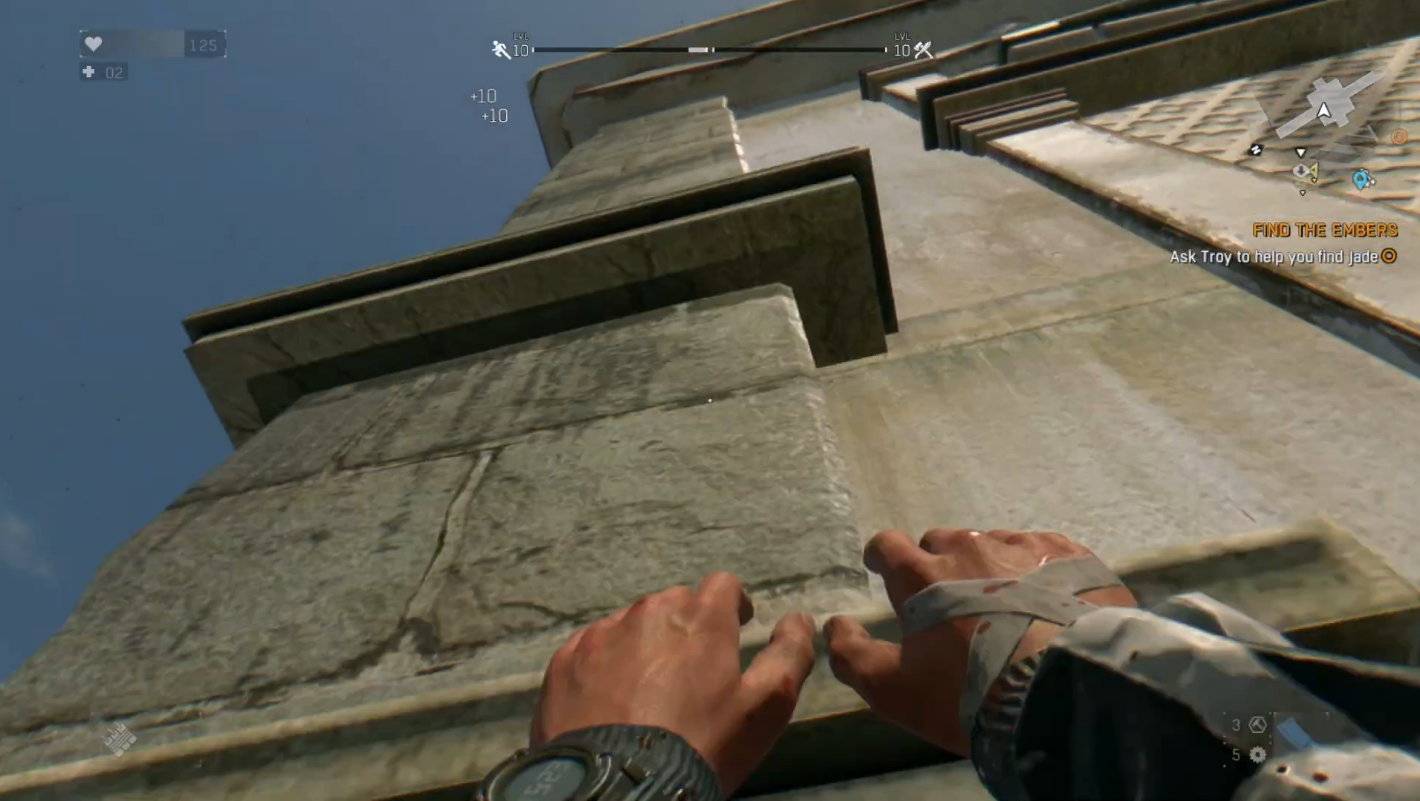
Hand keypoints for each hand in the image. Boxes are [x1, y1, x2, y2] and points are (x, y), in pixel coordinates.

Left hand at [533, 572, 816, 796]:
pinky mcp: (564, 661)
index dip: (733, 606)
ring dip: (644, 646)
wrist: (618, 789)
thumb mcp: (767, 706)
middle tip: (692, 674)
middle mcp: (647, 611)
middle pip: (674, 604)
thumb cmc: (701, 745)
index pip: (723, 585)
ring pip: (630, 626)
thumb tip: (799, 619)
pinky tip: (611, 703)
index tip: (735, 629)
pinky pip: (591, 650)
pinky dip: (605, 668)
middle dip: (687, 628)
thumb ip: (790, 653)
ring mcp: (600, 634)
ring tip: (648, 694)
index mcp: (700, 616)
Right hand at [824, 529, 1137, 755]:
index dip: (882, 556)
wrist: (1068, 693)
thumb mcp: (896, 691)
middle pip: (941, 542)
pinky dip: (1037, 570)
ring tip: (1006, 607)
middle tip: (950, 602)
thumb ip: (854, 656)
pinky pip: (1042, 550)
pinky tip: (1048, 601)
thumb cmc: (971, 693)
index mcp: (922, 576)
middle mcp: (969, 549)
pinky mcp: (1070, 554)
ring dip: (989, 567)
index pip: (888, 545)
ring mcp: (1022, 546)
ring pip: (992, 544)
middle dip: (937, 565)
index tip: (883, 568)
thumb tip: (834, 625)